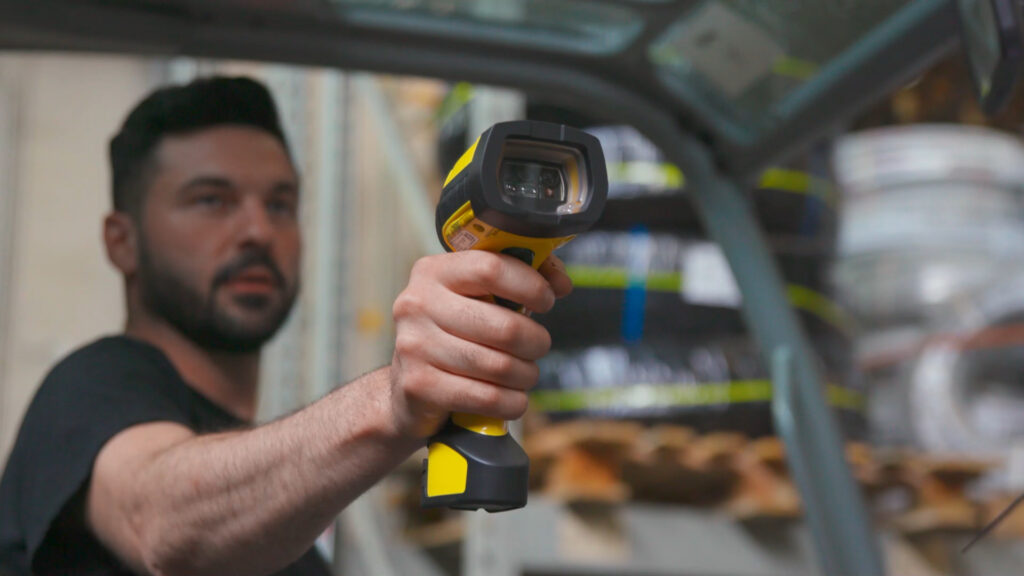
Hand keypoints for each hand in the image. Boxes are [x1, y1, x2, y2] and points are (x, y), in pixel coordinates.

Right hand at [388, 251, 571, 438]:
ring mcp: (414, 346)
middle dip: (536, 341)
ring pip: (499, 366)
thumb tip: (560, 283)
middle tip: (538, 346)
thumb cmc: (453, 334)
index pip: (492, 269)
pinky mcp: (419, 386)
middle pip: (504, 326)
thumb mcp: (478, 296)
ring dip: (525, 375)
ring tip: (524, 374)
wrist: (406, 388)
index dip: (531, 285)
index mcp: (433, 272)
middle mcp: (417, 304)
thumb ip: (521, 278)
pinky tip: (512, 398)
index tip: (546, 300)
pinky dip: (512, 402)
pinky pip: (487, 397)